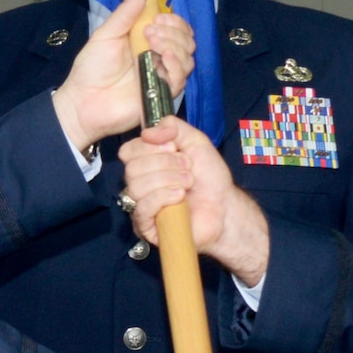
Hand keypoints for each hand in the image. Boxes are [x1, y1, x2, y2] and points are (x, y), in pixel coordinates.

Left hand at [51, 0, 195, 151]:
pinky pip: (180, 78)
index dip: (174, 21)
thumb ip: (126, 13)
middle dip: (173, 32)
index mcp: (148, 41)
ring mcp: (162, 76)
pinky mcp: (163, 95)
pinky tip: (164, 58)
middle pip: (186, 41)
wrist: (83, 101)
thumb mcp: (106, 35)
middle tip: (149, 32)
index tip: (158, 18)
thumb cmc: (91, 69)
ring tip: (152, 45)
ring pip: (188, 58)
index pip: (176, 28)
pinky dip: (176, 65)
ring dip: (174, 46)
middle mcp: (159, 58)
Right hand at [119, 117, 269, 280]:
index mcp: (146, 162)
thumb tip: (147, 132)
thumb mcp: (195, 140)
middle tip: (188, 169)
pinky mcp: (146, 226)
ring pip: (136, 187)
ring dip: (168, 181)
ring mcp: (141, 205)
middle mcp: (139, 183)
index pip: (128, 151)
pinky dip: (163, 198)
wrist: (224, 206)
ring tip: (188, 184)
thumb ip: (172, 126)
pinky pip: (142, 208)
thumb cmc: (210, 177)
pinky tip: (180, 197)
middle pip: (132, 168)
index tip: (175, 148)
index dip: (150, 147)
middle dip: (165, 164)